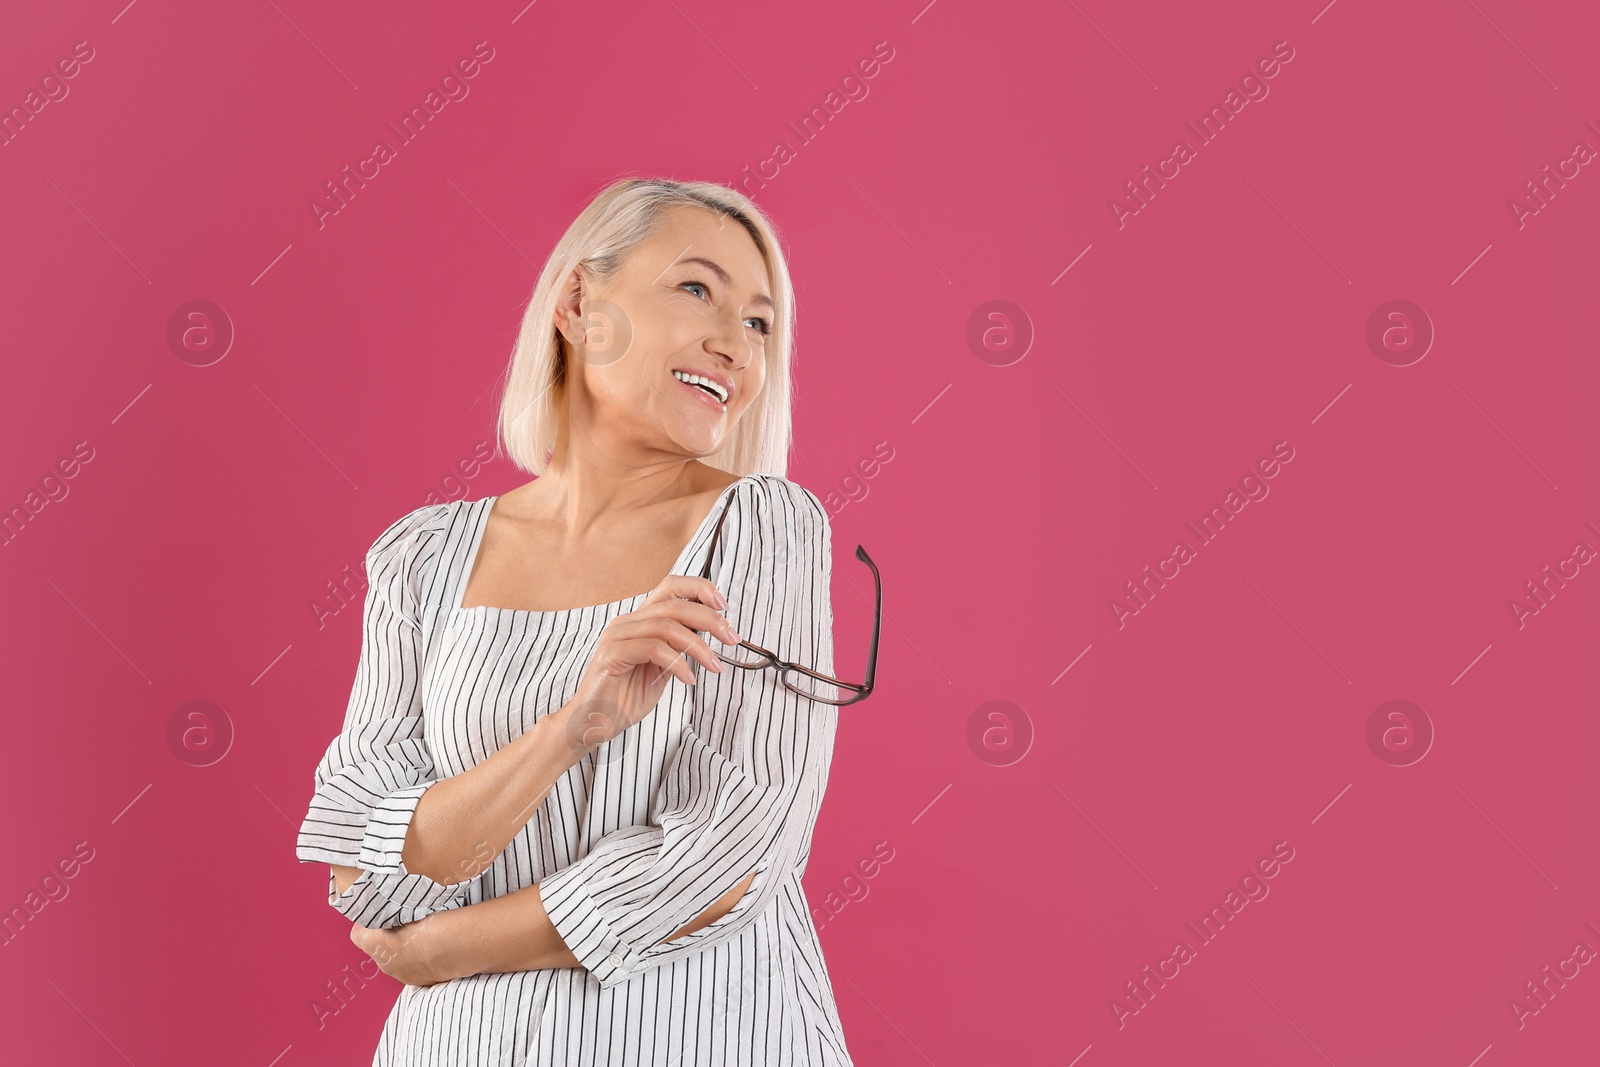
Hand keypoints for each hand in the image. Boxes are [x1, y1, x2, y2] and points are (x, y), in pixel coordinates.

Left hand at [350, 911, 462, 987]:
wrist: (460, 945)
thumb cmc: (433, 922)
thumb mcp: (408, 904)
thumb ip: (392, 907)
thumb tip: (388, 903)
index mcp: (374, 944)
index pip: (357, 934)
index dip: (367, 923)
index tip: (379, 913)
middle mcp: (385, 964)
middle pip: (378, 947)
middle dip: (387, 935)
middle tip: (405, 920)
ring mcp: (404, 975)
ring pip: (396, 959)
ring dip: (404, 947)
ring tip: (423, 932)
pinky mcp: (422, 982)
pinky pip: (413, 968)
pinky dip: (419, 959)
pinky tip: (433, 946)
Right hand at [561, 575, 737, 752]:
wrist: (593, 724)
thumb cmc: (625, 698)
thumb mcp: (661, 668)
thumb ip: (679, 647)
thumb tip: (711, 632)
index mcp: (639, 620)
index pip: (671, 587)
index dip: (700, 589)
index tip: (724, 606)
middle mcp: (627, 622)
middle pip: (675, 604)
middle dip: (710, 619)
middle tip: (732, 638)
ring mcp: (617, 637)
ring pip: (667, 626)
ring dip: (699, 646)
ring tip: (715, 665)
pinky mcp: (611, 655)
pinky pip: (653, 649)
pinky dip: (677, 663)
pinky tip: (689, 679)